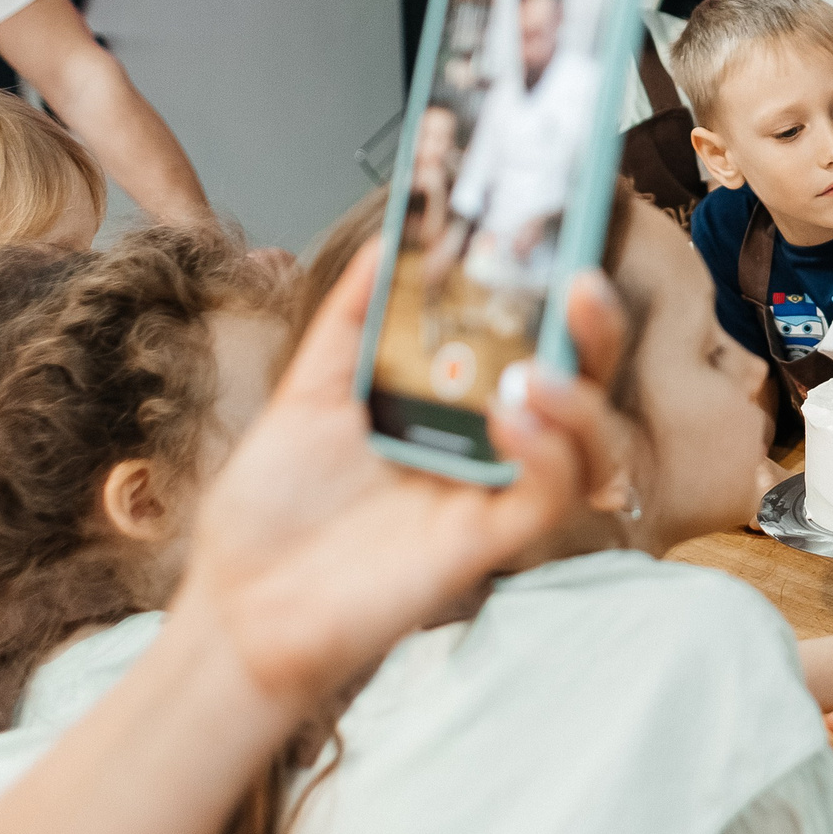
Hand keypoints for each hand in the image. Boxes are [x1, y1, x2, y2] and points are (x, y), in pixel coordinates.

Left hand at [176, 245, 625, 714]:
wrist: (236, 600)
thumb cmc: (273, 507)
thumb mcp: (308, 388)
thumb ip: (354, 315)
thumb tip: (397, 232)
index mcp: (457, 400)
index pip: (534, 336)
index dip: (561, 291)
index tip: (567, 233)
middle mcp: (489, 442)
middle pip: (582, 379)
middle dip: (596, 327)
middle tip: (581, 282)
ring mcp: (493, 492)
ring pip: (590, 442)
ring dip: (581, 398)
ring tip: (540, 370)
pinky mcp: (486, 542)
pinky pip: (548, 496)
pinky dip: (547, 453)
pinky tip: (512, 419)